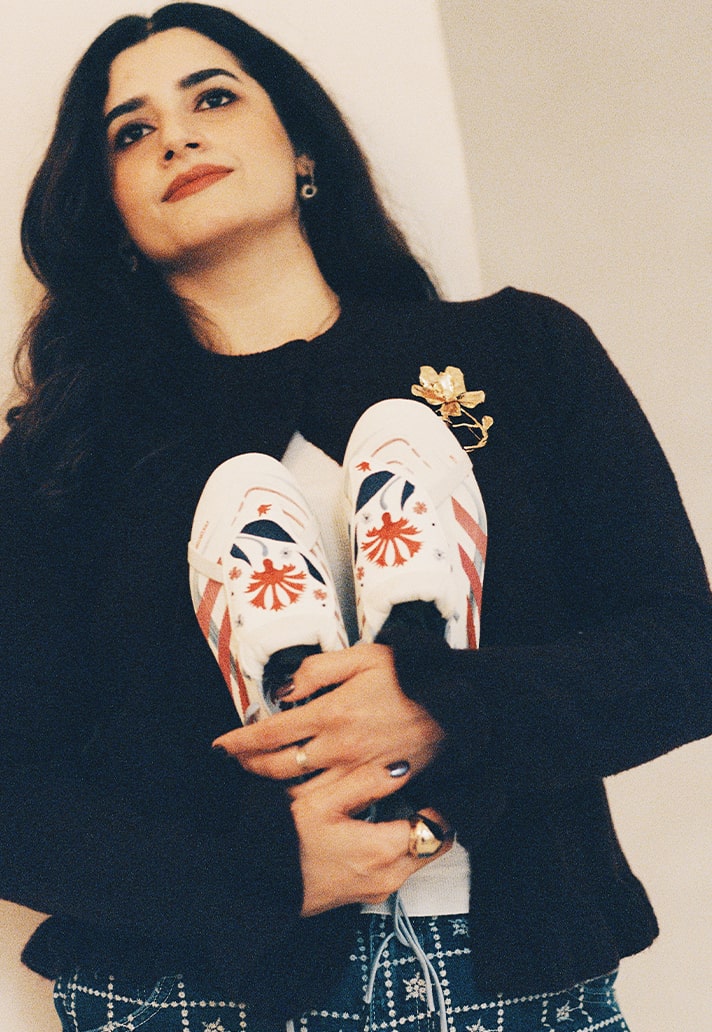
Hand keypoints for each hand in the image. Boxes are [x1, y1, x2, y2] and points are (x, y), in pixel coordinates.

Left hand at [213, 642, 444, 790]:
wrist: (461, 707)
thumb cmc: (413, 676)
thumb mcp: (364, 656)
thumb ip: (319, 670)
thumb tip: (286, 691)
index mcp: (332, 712)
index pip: (270, 734)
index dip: (239, 742)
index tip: (221, 746)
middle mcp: (339, 748)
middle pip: (279, 767)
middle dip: (249, 767)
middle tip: (235, 762)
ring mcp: (358, 771)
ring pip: (302, 789)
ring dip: (275, 785)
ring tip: (261, 776)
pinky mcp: (376, 785)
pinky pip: (333, 799)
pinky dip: (310, 796)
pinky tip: (304, 789)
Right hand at [291, 765, 450, 913]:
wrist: (260, 885)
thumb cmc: (286, 842)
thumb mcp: (323, 801)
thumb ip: (366, 782)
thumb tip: (401, 767)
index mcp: (384, 849)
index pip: (437, 828)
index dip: (441, 805)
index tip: (435, 785)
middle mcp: (390, 875)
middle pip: (434, 846)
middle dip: (433, 820)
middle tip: (422, 792)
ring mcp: (380, 889)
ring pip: (418, 859)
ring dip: (416, 834)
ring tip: (400, 805)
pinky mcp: (368, 895)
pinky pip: (399, 869)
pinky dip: (400, 849)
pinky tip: (379, 827)